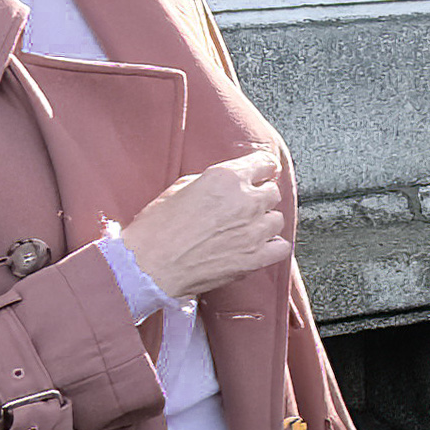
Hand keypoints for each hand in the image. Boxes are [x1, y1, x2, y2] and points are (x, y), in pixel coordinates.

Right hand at [121, 150, 295, 301]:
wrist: (148, 265)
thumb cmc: (156, 228)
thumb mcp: (180, 188)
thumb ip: (212, 182)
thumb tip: (227, 184)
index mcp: (225, 178)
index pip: (264, 164)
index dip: (262, 170)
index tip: (261, 174)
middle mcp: (244, 201)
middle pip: (272, 192)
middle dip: (259, 197)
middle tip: (244, 206)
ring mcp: (252, 231)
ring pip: (277, 219)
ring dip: (264, 222)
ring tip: (246, 229)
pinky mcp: (254, 258)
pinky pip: (281, 247)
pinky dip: (271, 246)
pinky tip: (257, 247)